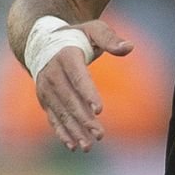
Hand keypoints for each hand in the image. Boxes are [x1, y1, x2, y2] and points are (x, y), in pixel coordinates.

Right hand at [34, 19, 132, 150]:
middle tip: (100, 134)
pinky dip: (62, 132)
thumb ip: (110, 38)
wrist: (44, 43)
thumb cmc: (77, 36)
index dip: (88, 93)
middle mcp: (52, 73)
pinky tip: (73, 144)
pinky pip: (53, 117)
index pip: (78, 77)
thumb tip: (129, 47)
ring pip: (61, 112)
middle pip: (69, 99)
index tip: (99, 110)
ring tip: (88, 145)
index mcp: (65, 55)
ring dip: (74, 130)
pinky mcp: (44, 99)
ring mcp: (45, 88)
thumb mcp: (93, 29)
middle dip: (84, 119)